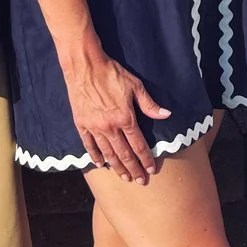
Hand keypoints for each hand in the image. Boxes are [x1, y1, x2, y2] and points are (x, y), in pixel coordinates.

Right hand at [60, 37, 171, 183]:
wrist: (85, 66)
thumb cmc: (112, 73)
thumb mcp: (135, 86)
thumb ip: (149, 104)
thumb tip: (165, 115)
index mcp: (125, 118)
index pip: (138, 145)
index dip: (146, 159)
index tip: (151, 170)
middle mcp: (110, 127)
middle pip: (124, 154)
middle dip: (134, 169)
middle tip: (140, 181)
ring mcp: (94, 127)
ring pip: (107, 153)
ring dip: (117, 166)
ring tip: (124, 177)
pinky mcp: (81, 124)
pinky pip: (89, 145)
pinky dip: (95, 155)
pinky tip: (100, 164)